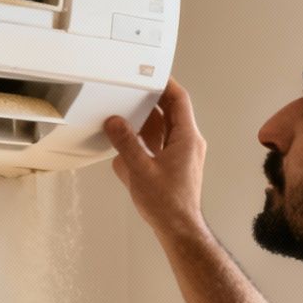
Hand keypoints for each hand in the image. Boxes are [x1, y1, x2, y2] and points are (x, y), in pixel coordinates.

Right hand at [104, 77, 206, 237]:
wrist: (179, 230)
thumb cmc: (168, 204)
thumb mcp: (140, 170)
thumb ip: (125, 143)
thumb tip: (114, 122)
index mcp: (187, 139)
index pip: (179, 100)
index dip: (165, 84)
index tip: (150, 73)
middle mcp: (187, 143)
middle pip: (170, 112)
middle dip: (149, 101)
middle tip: (130, 90)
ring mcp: (181, 155)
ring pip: (163, 128)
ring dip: (144, 120)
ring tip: (124, 112)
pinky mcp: (172, 166)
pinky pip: (158, 144)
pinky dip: (143, 139)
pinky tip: (126, 141)